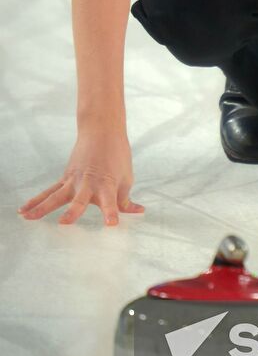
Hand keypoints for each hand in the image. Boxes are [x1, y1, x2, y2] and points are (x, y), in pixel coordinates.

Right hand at [19, 134, 143, 225]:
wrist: (102, 131)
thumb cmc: (117, 156)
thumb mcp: (126, 178)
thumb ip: (126, 200)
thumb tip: (137, 212)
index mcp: (107, 186)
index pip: (111, 202)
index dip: (111, 213)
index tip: (111, 224)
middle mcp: (89, 184)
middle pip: (79, 200)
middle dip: (73, 212)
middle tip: (64, 222)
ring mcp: (74, 181)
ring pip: (56, 196)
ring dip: (43, 208)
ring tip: (30, 218)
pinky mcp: (65, 179)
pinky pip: (49, 192)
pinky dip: (36, 201)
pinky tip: (23, 212)